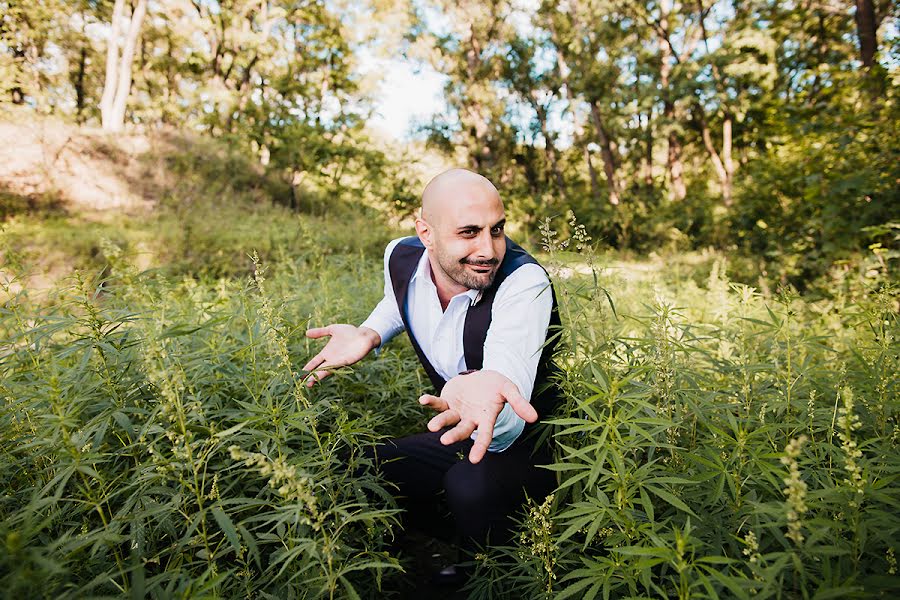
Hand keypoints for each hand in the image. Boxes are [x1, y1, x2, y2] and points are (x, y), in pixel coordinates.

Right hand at [303, 324, 380, 386]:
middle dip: (311, 376)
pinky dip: (331, 368)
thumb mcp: (332, 329)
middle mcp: (332, 359)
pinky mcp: (348, 360)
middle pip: (319, 369)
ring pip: (327, 370)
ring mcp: (340, 361)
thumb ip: (320, 332)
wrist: (364, 333)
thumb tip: (306, 333)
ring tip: (310, 382)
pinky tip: (323, 372)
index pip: (315, 362)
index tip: (299, 374)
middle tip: (303, 384)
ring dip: (319, 376)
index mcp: (327, 352)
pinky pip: (338, 365)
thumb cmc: (350, 332)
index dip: (307, 368)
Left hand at [418, 370, 537, 463]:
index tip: (474, 460)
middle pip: (462, 430)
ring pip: (448, 420)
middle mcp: (470, 419)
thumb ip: (519, 403)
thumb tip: (535, 418)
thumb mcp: (509, 389)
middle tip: (445, 441)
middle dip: (454, 436)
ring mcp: (457, 412)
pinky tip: (422, 400)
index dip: (480, 447)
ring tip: (431, 427)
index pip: (484, 436)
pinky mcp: (447, 402)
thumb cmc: (496, 386)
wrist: (481, 377)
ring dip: (440, 423)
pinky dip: (430, 402)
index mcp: (486, 419)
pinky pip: (437, 404)